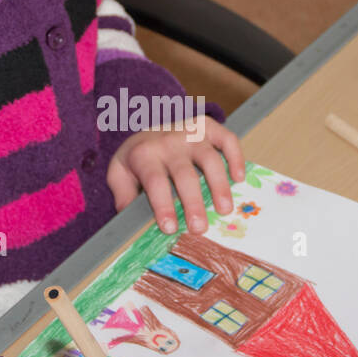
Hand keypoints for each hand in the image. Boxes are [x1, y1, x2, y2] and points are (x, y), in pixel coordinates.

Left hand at [106, 117, 244, 233]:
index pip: (155, 181)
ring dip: (219, 185)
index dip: (163, 205)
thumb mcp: (119, 174)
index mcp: (144, 154)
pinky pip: (226, 139)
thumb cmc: (136, 159)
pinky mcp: (207, 128)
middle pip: (184, 174)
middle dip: (193, 202)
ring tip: (224, 209)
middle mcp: (168, 142)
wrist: (146, 128)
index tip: (170, 228)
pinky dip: (236, 157)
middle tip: (199, 228)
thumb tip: (131, 221)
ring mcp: (190, 133)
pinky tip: (238, 178)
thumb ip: (123, 195)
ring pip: (209, 158)